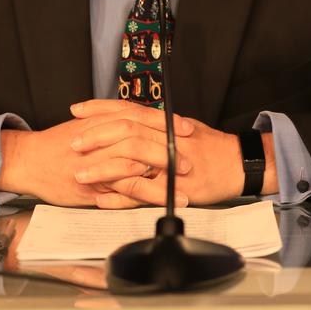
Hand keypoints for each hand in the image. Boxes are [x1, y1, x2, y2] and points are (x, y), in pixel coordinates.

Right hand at [0, 101, 192, 207]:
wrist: (27, 160)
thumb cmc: (55, 146)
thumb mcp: (85, 127)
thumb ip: (109, 126)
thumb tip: (137, 126)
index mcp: (102, 121)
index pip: (140, 116)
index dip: (165, 122)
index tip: (186, 127)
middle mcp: (101, 137)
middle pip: (142, 137)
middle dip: (169, 148)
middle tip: (189, 158)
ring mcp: (97, 161)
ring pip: (136, 162)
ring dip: (163, 173)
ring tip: (184, 184)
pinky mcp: (93, 184)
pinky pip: (124, 187)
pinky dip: (145, 193)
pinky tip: (161, 199)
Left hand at [72, 105, 246, 209]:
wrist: (238, 163)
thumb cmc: (210, 146)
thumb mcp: (181, 126)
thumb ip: (154, 123)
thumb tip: (128, 117)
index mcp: (164, 122)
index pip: (127, 109)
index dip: (99, 109)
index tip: (76, 111)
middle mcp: (165, 139)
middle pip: (125, 132)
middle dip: (95, 137)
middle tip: (73, 143)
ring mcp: (169, 165)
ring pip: (129, 163)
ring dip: (101, 169)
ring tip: (79, 174)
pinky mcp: (173, 189)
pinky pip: (141, 194)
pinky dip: (119, 198)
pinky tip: (101, 200)